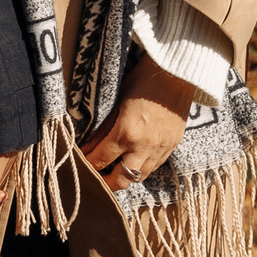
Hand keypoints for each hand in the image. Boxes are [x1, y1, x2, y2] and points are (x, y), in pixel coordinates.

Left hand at [79, 51, 193, 192]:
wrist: (176, 73)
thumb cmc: (142, 81)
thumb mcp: (117, 102)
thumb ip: (102, 129)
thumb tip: (85, 148)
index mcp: (126, 133)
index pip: (101, 161)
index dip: (87, 165)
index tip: (80, 165)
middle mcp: (144, 147)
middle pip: (121, 181)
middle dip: (105, 183)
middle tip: (96, 177)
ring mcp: (161, 149)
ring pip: (139, 178)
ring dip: (125, 176)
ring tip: (115, 169)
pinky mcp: (173, 146)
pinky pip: (155, 166)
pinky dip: (142, 167)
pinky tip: (135, 158)